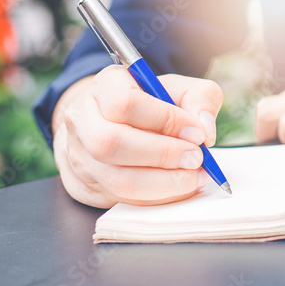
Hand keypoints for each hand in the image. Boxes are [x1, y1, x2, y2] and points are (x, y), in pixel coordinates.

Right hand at [52, 66, 223, 207]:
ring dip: (164, 183)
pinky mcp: (85, 186)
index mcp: (104, 86)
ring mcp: (79, 155)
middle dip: (163, 155)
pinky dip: (158, 197)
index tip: (196, 132)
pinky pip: (123, 200)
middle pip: (113, 143)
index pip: (125, 103)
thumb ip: (200, 97)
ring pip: (117, 179)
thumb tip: (204, 130)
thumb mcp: (178, 88)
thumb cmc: (151, 104)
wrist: (113, 123)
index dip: (165, 120)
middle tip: (197, 158)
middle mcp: (82, 119)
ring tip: (194, 176)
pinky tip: (179, 187)